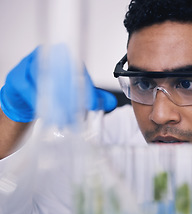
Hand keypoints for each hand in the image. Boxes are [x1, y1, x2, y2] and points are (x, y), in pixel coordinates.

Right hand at [0, 46, 116, 123]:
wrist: (25, 96)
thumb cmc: (51, 88)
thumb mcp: (75, 92)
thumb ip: (94, 95)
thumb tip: (111, 103)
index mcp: (63, 56)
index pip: (77, 67)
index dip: (87, 86)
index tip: (93, 103)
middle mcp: (47, 56)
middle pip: (61, 73)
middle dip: (72, 95)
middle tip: (80, 113)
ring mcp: (29, 64)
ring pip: (44, 79)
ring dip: (55, 100)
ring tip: (64, 116)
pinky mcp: (16, 77)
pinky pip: (28, 88)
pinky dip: (39, 101)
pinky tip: (46, 112)